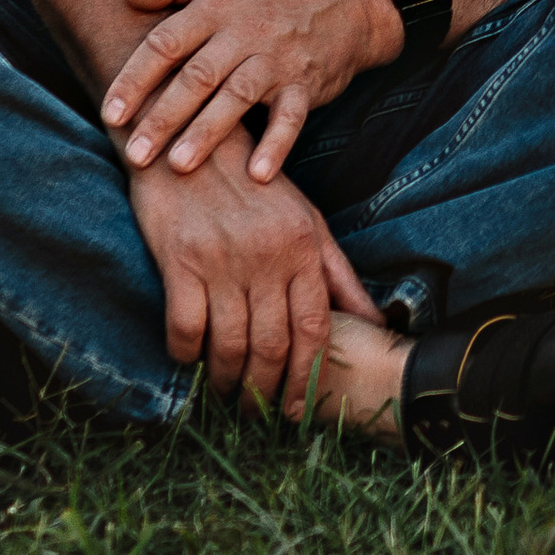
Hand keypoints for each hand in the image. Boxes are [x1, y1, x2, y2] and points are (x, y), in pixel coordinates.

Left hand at [102, 0, 401, 180]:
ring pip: (238, 96)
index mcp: (215, 9)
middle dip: (164, 116)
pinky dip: (276, 144)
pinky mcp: (305, 84)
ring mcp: (277, 60)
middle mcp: (244, 33)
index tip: (110, 115)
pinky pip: (291, 116)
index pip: (166, 43)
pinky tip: (257, 174)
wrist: (344, 2)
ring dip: (208, 132)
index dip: (135, 78)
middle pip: (198, 76)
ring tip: (179, 166)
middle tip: (135, 155)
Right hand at [127, 132, 374, 414]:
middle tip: (256, 412)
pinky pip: (185, 326)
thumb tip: (375, 320)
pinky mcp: (180, 259)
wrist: (189, 142)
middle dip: (266, 389)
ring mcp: (222, 259)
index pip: (315, 327)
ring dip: (227, 380)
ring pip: (231, 343)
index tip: (296, 408)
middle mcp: (267, 255)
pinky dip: (186, 354)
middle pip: (274, 344)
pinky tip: (189, 361)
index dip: (307, 375)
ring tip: (225, 393)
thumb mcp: (306, 220)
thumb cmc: (253, 185)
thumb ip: (338, 273)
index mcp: (302, 246)